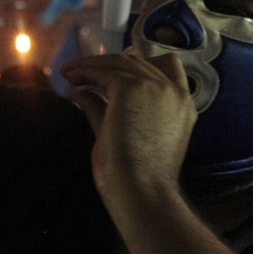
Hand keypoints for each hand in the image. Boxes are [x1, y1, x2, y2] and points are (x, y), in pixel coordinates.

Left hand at [60, 52, 196, 210]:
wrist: (140, 191)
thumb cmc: (135, 178)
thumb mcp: (121, 136)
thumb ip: (104, 110)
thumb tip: (81, 93)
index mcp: (183, 106)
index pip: (168, 67)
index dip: (141, 65)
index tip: (114, 69)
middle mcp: (175, 91)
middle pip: (140, 62)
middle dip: (110, 64)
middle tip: (83, 70)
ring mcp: (155, 86)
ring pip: (121, 62)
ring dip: (93, 64)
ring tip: (69, 71)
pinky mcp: (132, 87)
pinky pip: (104, 71)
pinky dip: (85, 70)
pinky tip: (69, 76)